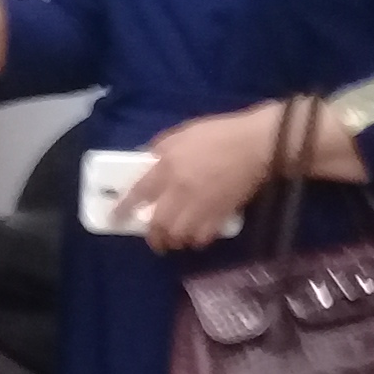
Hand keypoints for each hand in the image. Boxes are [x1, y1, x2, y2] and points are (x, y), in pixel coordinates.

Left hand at [130, 104, 289, 251]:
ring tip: (173, 240)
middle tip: (154, 239)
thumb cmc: (219, 134)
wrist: (257, 145)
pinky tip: (195, 236)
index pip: (139, 193)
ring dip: (173, 241)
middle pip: (159, 224)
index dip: (124, 208)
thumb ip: (160, 149)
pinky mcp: (221, 215)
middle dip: (153, 237)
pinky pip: (203, 237)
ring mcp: (201, 205)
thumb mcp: (182, 133)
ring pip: (179, 235)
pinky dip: (196, 240)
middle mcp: (180, 190)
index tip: (115, 218)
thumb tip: (146, 162)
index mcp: (168, 166)